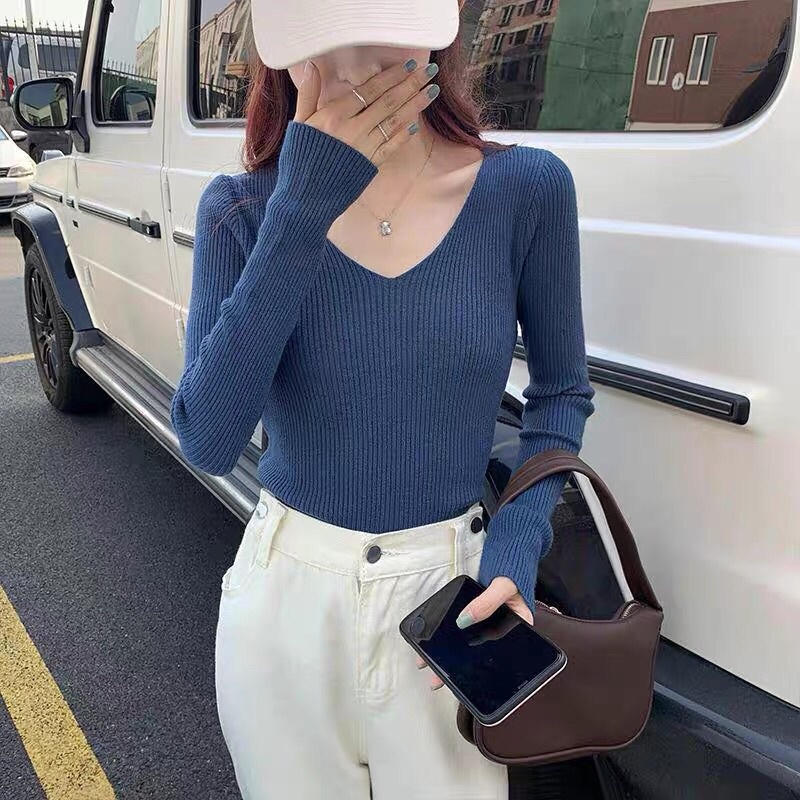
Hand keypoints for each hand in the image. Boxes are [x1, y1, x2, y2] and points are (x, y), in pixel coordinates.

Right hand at [293, 58, 440, 165]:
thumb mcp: (299, 123)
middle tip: (429, 72)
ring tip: (431, 91)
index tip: (408, 65)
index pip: (369, 90)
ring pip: (394, 121)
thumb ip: (309, 93)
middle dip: (411, 85)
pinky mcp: (369, 166)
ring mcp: (364, 148)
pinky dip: (403, 134)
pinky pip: (391, 146)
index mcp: (334, 115)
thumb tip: (312, 64)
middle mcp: (353, 129)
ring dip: (415, 105)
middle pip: (387, 102)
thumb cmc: (299, 159)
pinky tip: (415, 123)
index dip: (391, 76)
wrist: (304, 198)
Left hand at [415, 576, 532, 690]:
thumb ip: (486, 603)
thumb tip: (463, 620)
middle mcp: (501, 631)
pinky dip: (448, 635)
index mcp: (517, 631)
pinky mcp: (474, 613)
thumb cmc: (513, 570)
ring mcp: (487, 623)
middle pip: (479, 654)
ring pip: (467, 643)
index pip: (499, 658)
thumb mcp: (502, 587)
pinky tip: (432, 642)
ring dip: (449, 654)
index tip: (461, 683)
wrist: (508, 552)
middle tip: (438, 680)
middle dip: (457, 669)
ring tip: (428, 664)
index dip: (480, 672)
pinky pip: (461, 628)